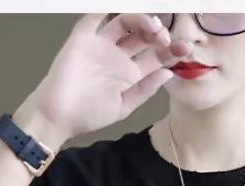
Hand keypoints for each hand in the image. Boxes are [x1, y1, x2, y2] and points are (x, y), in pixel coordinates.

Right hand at [26, 13, 192, 144]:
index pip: (155, 57)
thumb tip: (168, 72)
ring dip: (142, 21)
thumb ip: (145, 90)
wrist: (58, 116)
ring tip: (154, 29)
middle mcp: (117, 56)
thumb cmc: (87, 115)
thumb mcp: (124, 106)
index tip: (186, 49)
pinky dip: (110, 9)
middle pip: (144, 37)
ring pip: (126, 23)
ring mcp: (101, 44)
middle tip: (167, 38)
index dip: (171, 51)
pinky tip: (128, 10)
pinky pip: (97, 16)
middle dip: (159, 34)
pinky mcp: (83, 37)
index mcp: (129, 74)